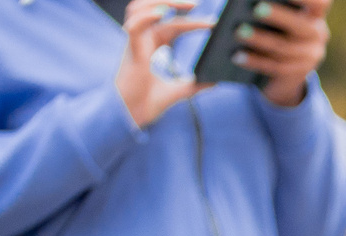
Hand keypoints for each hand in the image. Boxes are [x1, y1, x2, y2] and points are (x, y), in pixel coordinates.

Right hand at [114, 0, 208, 127]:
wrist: (133, 115)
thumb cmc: (148, 102)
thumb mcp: (180, 90)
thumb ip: (196, 84)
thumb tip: (215, 80)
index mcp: (152, 44)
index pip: (173, 24)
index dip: (192, 21)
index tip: (212, 23)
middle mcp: (142, 39)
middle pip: (155, 8)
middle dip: (175, 2)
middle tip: (197, 3)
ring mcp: (135, 41)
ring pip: (141, 8)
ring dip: (162, 1)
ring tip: (187, 4)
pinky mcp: (130, 49)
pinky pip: (135, 25)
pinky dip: (148, 16)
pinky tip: (164, 13)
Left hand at [233, 0, 332, 108]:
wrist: (285, 69)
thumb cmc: (274, 29)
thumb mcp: (276, 16)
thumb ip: (267, 7)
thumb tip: (247, 8)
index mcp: (314, 13)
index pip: (319, 3)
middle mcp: (317, 34)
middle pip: (300, 25)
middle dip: (279, 17)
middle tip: (257, 10)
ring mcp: (311, 55)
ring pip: (285, 48)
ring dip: (260, 40)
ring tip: (238, 33)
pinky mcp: (300, 73)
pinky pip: (276, 67)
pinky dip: (255, 61)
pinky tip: (237, 56)